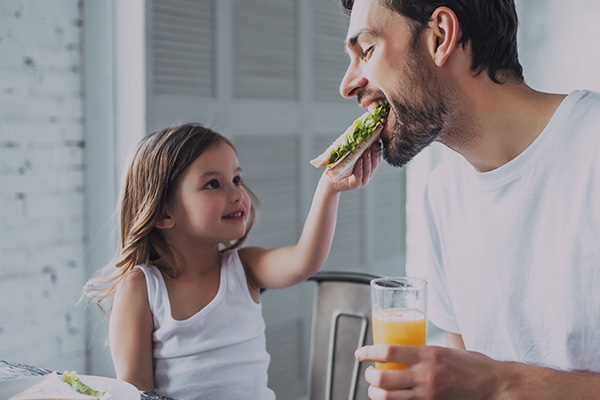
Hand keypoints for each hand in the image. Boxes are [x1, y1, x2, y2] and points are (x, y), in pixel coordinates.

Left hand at [329, 141, 381, 191]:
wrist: (330, 180)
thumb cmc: (339, 166)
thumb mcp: (349, 156)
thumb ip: (355, 148)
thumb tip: (359, 132)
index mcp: (368, 167)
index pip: (376, 159)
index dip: (378, 151)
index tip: (378, 141)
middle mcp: (367, 174)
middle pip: (374, 164)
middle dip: (375, 154)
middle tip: (375, 144)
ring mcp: (362, 180)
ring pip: (367, 170)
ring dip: (368, 160)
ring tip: (367, 151)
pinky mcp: (355, 184)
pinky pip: (358, 176)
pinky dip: (359, 168)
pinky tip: (359, 161)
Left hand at [355, 344, 502, 399]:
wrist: (495, 386)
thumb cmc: (473, 365)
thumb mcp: (446, 350)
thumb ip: (424, 352)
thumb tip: (403, 351)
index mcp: (428, 354)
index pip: (388, 351)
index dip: (368, 352)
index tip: (360, 353)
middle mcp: (426, 375)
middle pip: (382, 378)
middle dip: (369, 377)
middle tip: (368, 374)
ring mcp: (428, 394)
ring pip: (388, 398)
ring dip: (375, 394)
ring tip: (375, 389)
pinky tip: (390, 399)